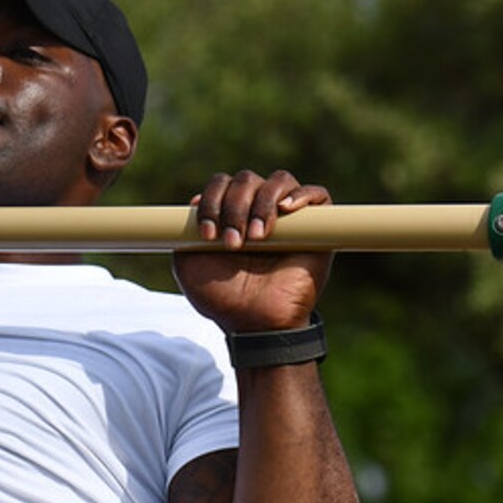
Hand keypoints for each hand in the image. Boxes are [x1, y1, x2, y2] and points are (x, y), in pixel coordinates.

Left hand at [172, 169, 332, 332]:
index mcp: (229, 215)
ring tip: (257, 237)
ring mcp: (288, 217)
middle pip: (246, 179)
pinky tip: (286, 211)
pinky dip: (302, 196)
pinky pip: (317, 195)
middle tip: (233, 243)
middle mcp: (257, 210)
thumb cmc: (223, 297)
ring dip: (262, 203)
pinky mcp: (317, 228)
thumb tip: (196, 200)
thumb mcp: (188, 265)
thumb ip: (185, 233)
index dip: (212, 200)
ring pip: (279, 180)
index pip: (221, 183)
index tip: (208, 234)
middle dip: (234, 207)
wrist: (255, 323)